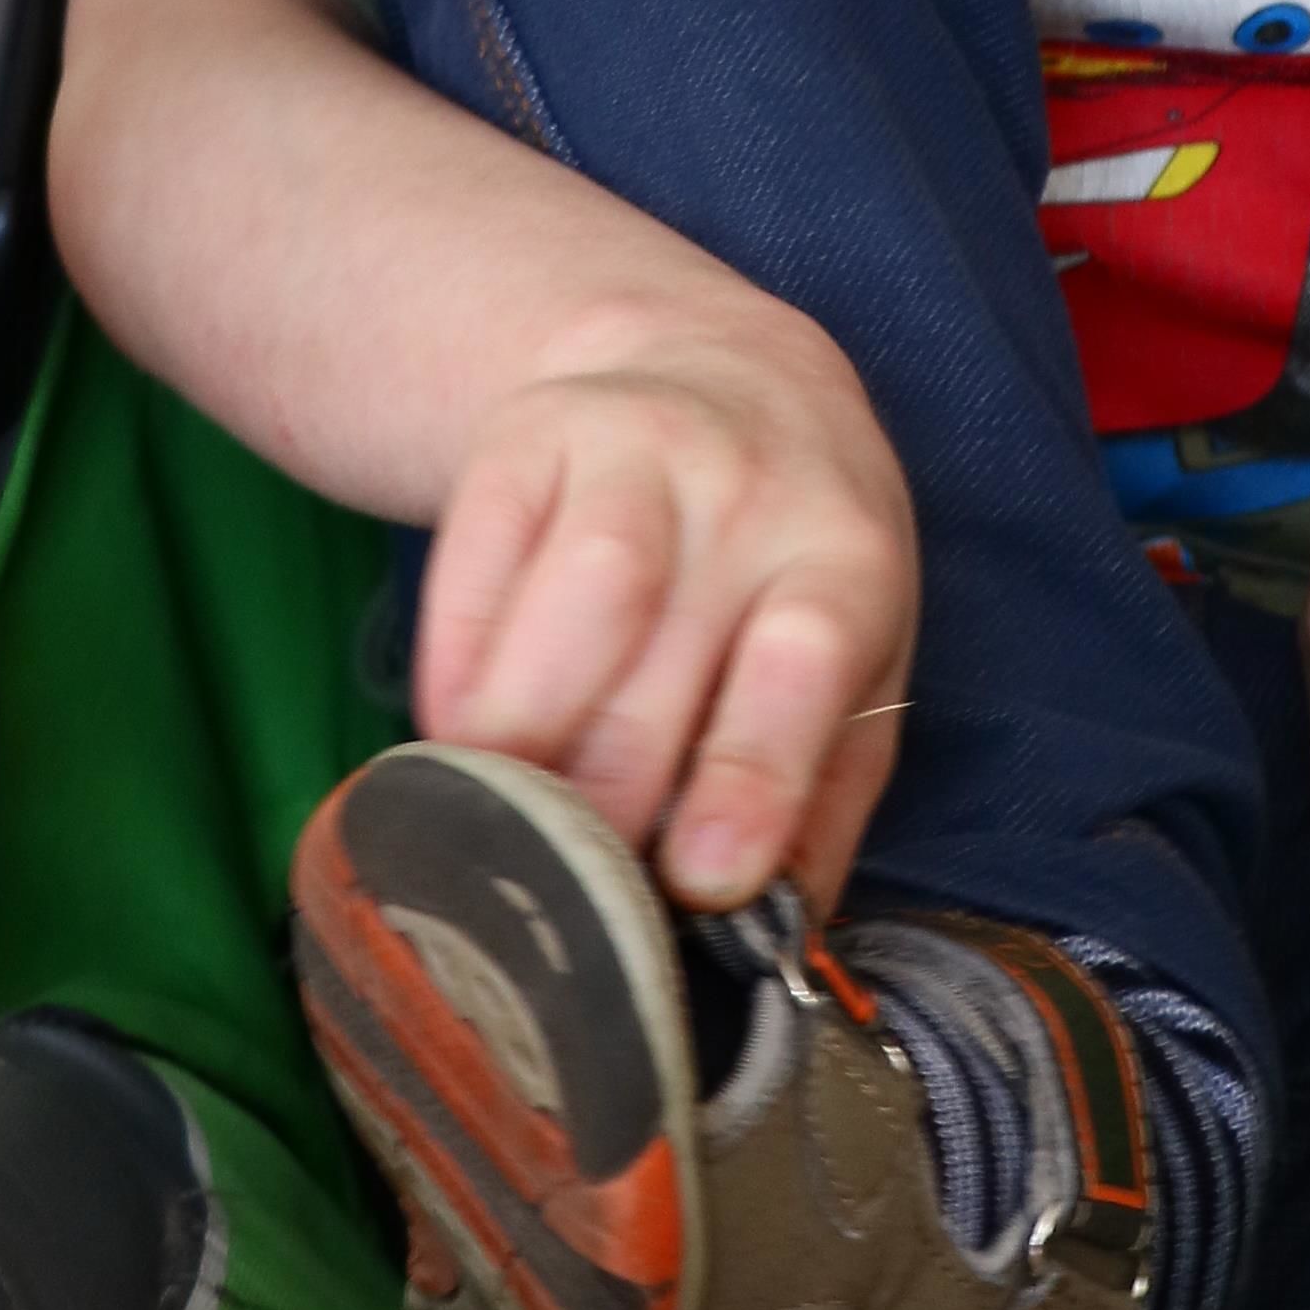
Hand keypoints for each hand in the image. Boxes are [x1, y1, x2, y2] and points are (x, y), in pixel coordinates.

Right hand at [410, 291, 917, 919]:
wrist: (718, 368)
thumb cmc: (791, 563)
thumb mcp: (856, 663)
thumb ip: (822, 802)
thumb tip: (768, 941)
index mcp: (845, 559)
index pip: (802, 663)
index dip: (750, 774)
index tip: (701, 879)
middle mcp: (746, 489)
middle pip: (659, 664)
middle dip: (606, 803)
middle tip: (575, 893)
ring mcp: (632, 446)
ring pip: (568, 602)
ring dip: (522, 737)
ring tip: (500, 822)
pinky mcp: (524, 435)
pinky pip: (473, 561)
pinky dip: (453, 667)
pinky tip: (457, 730)